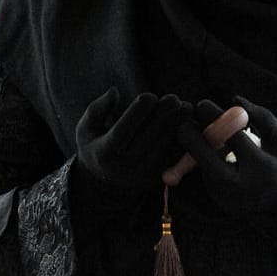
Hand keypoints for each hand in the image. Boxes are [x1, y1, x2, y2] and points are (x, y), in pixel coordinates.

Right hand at [72, 90, 193, 219]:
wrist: (104, 184)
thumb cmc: (95, 146)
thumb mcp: (85, 128)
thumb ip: (97, 108)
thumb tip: (115, 91)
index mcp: (107, 151)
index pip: (127, 125)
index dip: (141, 108)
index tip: (149, 96)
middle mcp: (126, 165)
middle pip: (152, 134)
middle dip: (165, 114)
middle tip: (174, 98)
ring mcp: (143, 174)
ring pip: (167, 145)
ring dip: (179, 125)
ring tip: (186, 108)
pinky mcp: (158, 178)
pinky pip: (176, 156)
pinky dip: (184, 140)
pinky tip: (190, 125)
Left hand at [171, 99, 276, 217]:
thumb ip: (259, 115)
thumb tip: (234, 98)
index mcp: (266, 169)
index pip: (235, 140)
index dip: (217, 119)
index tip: (202, 103)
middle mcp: (248, 190)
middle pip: (210, 164)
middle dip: (193, 142)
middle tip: (182, 123)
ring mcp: (234, 202)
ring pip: (206, 172)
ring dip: (198, 152)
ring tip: (199, 133)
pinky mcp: (224, 206)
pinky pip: (208, 180)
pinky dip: (204, 164)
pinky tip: (207, 152)